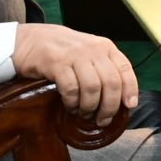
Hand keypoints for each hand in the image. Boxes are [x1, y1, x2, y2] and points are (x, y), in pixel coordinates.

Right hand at [12, 23, 137, 124]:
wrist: (30, 40)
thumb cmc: (62, 51)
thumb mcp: (87, 53)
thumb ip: (103, 68)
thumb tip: (120, 97)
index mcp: (105, 46)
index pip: (125, 69)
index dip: (130, 90)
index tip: (129, 106)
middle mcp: (93, 49)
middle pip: (111, 83)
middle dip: (109, 107)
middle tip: (102, 120)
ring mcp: (75, 55)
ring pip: (93, 88)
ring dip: (90, 107)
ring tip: (84, 113)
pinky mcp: (57, 63)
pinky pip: (71, 89)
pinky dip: (72, 102)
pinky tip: (70, 106)